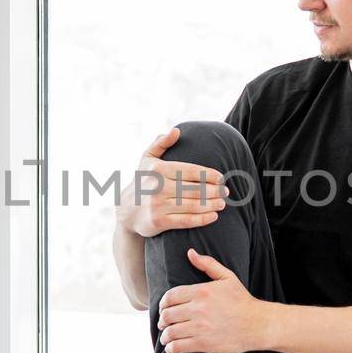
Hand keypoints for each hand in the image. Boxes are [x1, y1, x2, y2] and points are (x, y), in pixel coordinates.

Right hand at [116, 127, 230, 237]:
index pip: (191, 170)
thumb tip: (176, 131)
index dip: (209, 174)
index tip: (221, 178)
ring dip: (211, 204)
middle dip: (214, 191)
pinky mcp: (159, 222)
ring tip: (222, 203)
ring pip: (192, 205)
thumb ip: (161, 143)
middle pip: (194, 189)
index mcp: (158, 169)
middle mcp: (158, 187)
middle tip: (226, 192)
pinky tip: (213, 216)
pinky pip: (186, 221)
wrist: (125, 210)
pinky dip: (202, 219)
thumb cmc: (143, 181)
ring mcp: (158, 205)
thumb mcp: (147, 159)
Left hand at [157, 248, 269, 352]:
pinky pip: (178, 346)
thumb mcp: (227, 277)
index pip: (170, 296)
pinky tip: (171, 348)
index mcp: (201, 291)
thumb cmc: (242, 300)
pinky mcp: (204, 343)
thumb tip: (190, 253)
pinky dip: (171, 348)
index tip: (163, 308)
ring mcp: (200, 327)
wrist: (258, 324)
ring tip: (165, 338)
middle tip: (163, 323)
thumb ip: (207, 264)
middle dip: (162, 320)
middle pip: (167, 315)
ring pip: (171, 332)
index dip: (162, 303)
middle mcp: (198, 309)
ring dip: (164, 335)